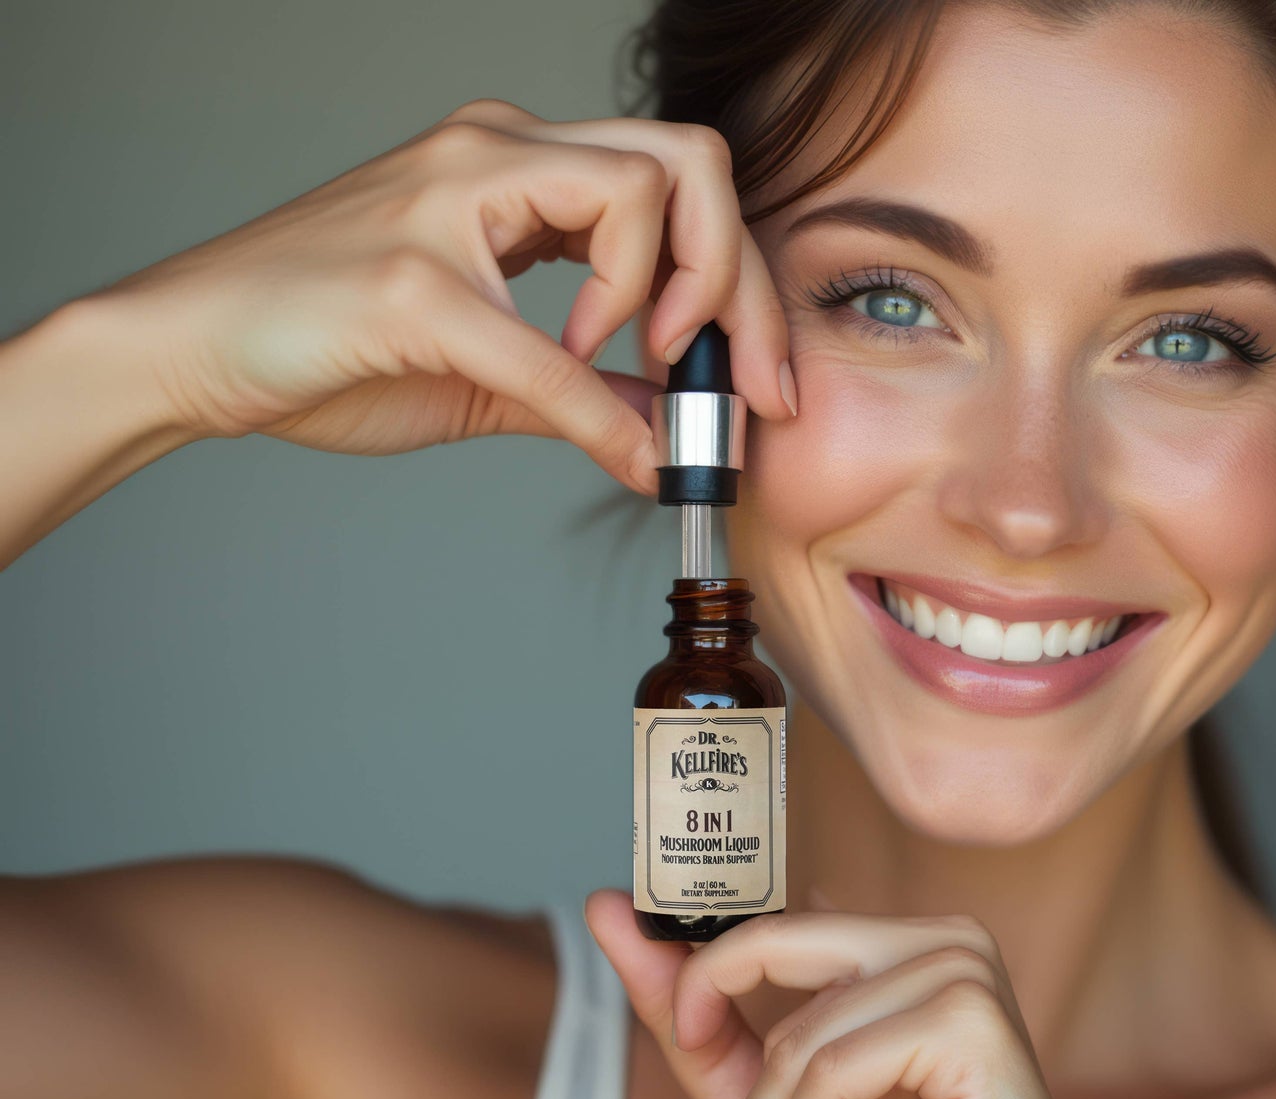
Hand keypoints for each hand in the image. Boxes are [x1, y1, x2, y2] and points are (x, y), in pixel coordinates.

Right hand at [90, 98, 793, 492]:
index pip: (683, 178)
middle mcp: (494, 153)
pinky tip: (616, 443)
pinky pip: (543, 340)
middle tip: (752, 380)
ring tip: (645, 368)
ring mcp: (450, 199)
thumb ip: (588, 387)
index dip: (744, 277)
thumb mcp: (492, 374)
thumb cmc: (327, 347)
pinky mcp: (412, 276)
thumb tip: (678, 426)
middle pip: (690, 160)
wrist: (188, 349)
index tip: (761, 375)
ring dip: (675, 295)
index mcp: (519, 164)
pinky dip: (597, 402)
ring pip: (639, 189)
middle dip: (745, 280)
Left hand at [586, 890, 1056, 1098]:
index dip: (708, 965)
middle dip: (743, 1051)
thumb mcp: (772, 1087)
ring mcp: (966, 970)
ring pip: (804, 1031)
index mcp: (907, 940)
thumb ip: (696, 1016)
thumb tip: (604, 905)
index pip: (776, 923)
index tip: (667, 1000)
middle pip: (776, 950)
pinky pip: (837, 1064)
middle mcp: (946, 937)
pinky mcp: (971, 1019)